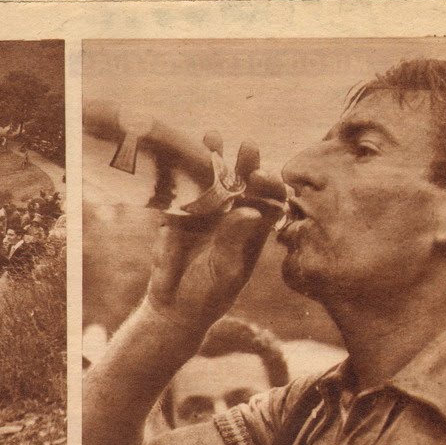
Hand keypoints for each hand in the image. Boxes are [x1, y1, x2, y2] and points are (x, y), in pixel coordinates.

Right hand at [146, 134, 285, 332]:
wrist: (174, 307)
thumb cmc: (208, 295)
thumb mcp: (226, 273)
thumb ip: (236, 241)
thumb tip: (250, 210)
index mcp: (254, 228)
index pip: (271, 199)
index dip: (271, 186)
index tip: (262, 178)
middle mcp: (234, 212)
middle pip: (245, 180)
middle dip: (247, 163)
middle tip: (247, 148)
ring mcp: (207, 209)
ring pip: (214, 177)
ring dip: (214, 156)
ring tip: (212, 137)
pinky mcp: (181, 211)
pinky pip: (184, 187)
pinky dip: (183, 170)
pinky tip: (180, 155)